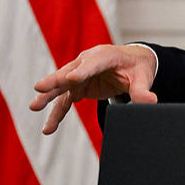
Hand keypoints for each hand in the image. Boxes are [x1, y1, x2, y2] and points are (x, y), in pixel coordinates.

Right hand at [29, 44, 157, 134]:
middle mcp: (88, 62)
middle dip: (55, 81)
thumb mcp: (143, 77)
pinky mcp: (78, 87)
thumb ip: (142, 90)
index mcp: (105, 55)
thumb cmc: (137, 67)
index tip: (71, 79)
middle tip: (39, 88)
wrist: (132, 62)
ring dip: (48, 97)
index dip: (82, 72)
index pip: (93, 64)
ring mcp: (80, 75)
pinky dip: (56, 114)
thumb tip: (150, 102)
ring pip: (62, 87)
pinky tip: (48, 128)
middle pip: (70, 73)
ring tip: (34, 107)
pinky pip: (65, 102)